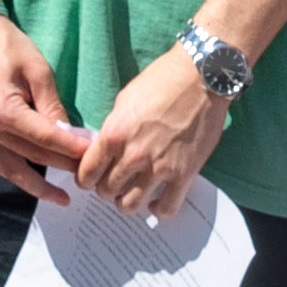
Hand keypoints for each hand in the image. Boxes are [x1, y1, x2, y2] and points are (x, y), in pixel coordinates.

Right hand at [0, 14, 88, 196]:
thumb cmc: (6, 44)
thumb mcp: (38, 69)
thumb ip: (53, 106)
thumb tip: (71, 134)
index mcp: (2, 110)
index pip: (46, 138)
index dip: (72, 148)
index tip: (94, 155)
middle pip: (32, 156)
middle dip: (63, 165)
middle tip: (89, 173)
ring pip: (11, 170)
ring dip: (37, 186)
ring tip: (61, 197)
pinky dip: (16, 175)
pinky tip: (33, 182)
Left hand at [74, 45, 225, 222]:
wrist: (201, 77)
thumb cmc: (161, 81)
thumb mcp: (124, 100)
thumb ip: (113, 129)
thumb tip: (105, 149)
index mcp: (114, 134)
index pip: (87, 173)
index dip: (85, 180)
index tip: (90, 180)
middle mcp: (133, 155)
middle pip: (107, 191)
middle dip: (106, 190)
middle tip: (113, 184)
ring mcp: (160, 167)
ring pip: (131, 205)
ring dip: (126, 203)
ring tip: (131, 195)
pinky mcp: (184, 174)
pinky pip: (166, 208)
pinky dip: (157, 210)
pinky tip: (155, 201)